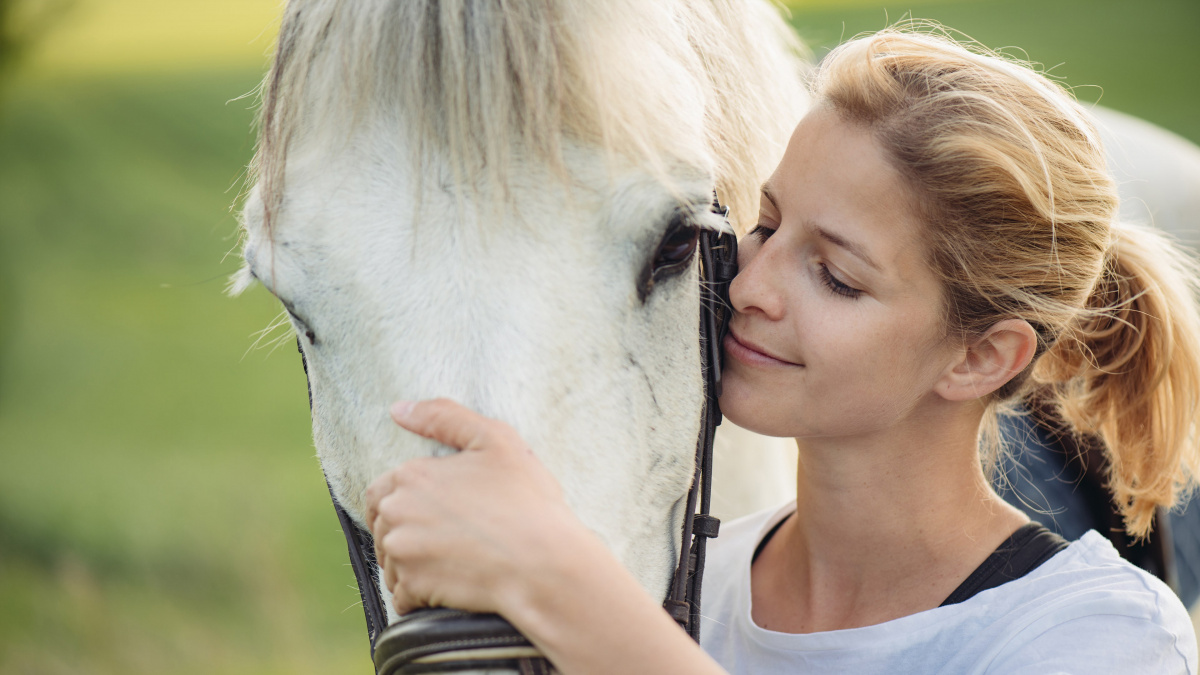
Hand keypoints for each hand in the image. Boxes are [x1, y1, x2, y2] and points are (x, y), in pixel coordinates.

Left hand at [365, 398, 583, 616]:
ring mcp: (403, 554)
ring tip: (454, 558)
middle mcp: (397, 514)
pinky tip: (451, 583)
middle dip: (408, 531)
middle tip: (450, 535)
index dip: (402, 500)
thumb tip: (400, 409)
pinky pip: (402, 595)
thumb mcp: (495, 440)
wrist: (544, 564)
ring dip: (412, 562)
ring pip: (392, 561)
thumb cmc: (526, 502)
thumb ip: (444, 417)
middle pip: (383, 526)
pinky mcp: (414, 588)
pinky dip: (419, 593)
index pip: (378, 490)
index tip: (432, 511)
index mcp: (411, 476)